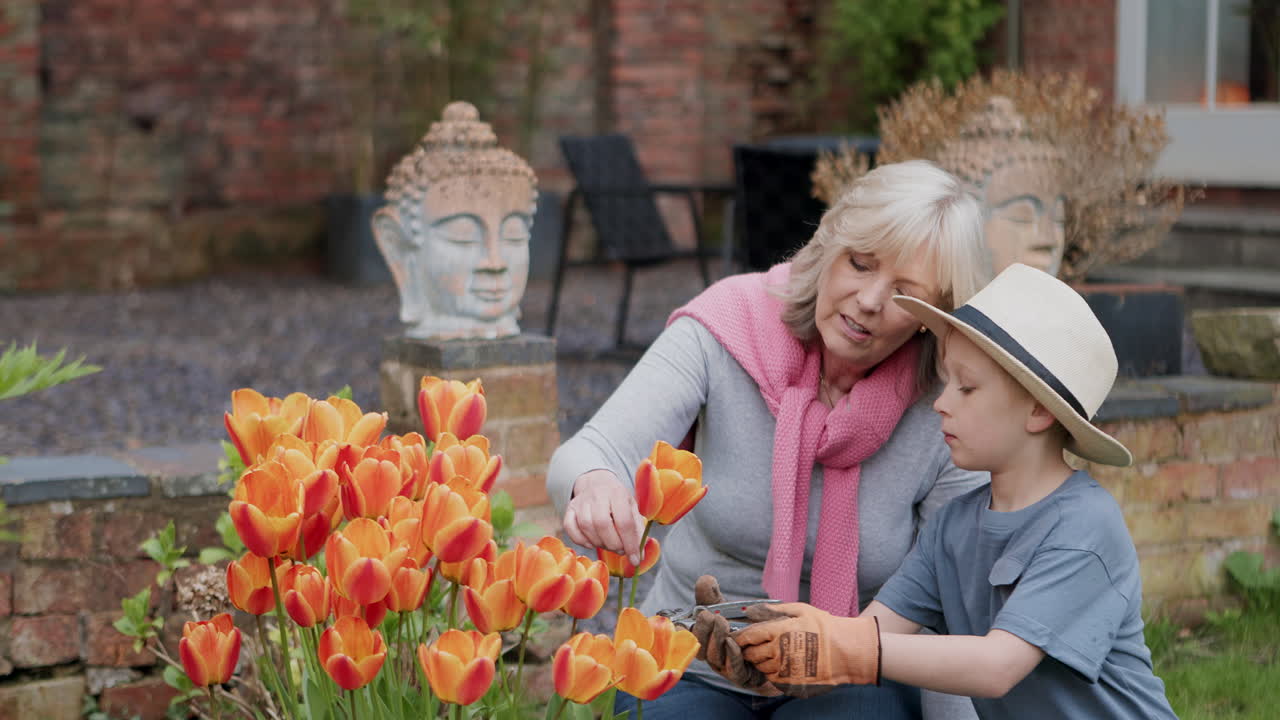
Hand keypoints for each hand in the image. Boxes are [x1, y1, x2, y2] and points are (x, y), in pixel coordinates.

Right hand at [562, 469, 644, 563]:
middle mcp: (598, 495)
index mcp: (618, 493)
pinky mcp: (570, 508)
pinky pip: (570, 528)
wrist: (596, 481)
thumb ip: (637, 531)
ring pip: (586, 527)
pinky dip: (581, 540)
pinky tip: (592, 542)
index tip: (635, 559)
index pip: (624, 522)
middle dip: (613, 544)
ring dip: (599, 543)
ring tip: (608, 544)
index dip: (630, 544)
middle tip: (620, 549)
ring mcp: (581, 501)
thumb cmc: (617, 499)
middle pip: (603, 525)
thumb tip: (639, 557)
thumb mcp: (632, 508)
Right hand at [689, 576, 777, 694]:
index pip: (686, 638)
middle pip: (699, 648)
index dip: (681, 631)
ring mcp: (725, 668)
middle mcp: (712, 655)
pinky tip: (732, 641)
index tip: (680, 621)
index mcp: (704, 639)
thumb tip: (705, 580)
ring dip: (716, 639)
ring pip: (714, 658)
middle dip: (702, 631)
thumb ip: (714, 596)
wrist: (774, 650)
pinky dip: (731, 655)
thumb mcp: (728, 610)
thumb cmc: (746, 628)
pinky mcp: (742, 677)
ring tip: (722, 622)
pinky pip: (733, 669)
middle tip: (709, 615)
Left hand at [733, 602, 880, 696]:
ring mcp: (785, 668)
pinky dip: (771, 672)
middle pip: (751, 654)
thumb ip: (775, 609)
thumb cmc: (824, 627)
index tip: (737, 637)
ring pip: (760, 667)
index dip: (739, 637)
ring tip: (770, 653)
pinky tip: (780, 664)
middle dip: (748, 650)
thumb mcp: (801, 610)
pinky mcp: (791, 681)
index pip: (748, 636)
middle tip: (753, 646)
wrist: (846, 652)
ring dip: (760, 661)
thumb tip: (753, 609)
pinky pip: (771, 678)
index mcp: (779, 630)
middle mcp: (779, 651)